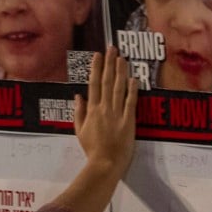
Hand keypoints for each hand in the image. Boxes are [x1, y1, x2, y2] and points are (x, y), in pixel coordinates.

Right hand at [72, 48, 136, 176]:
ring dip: (120, 71)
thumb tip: (78, 96)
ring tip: (122, 58)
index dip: (96, 68)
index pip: (93, 84)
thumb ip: (78, 113)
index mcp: (91, 110)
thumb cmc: (92, 150)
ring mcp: (116, 113)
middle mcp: (104, 108)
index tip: (97, 55)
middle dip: (109, 63)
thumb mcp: (79, 131)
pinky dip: (132, 90)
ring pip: (118, 88)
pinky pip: (130, 102)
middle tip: (112, 48)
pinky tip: (134, 78)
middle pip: (106, 81)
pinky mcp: (128, 120)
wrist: (104, 163)